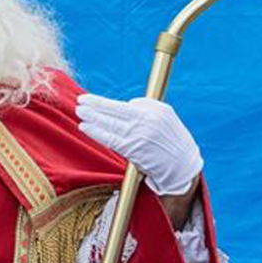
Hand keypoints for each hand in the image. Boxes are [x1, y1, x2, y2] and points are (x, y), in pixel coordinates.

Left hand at [77, 94, 202, 194]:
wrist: (182, 164)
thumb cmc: (170, 138)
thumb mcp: (164, 116)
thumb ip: (145, 106)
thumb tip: (123, 104)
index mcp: (155, 111)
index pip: (122, 105)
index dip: (101, 101)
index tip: (86, 98)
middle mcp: (147, 122)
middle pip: (114, 112)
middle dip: (94, 107)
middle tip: (79, 102)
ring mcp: (139, 136)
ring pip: (110, 125)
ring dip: (92, 118)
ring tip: (80, 113)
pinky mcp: (133, 150)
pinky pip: (110, 139)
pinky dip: (96, 132)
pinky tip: (85, 127)